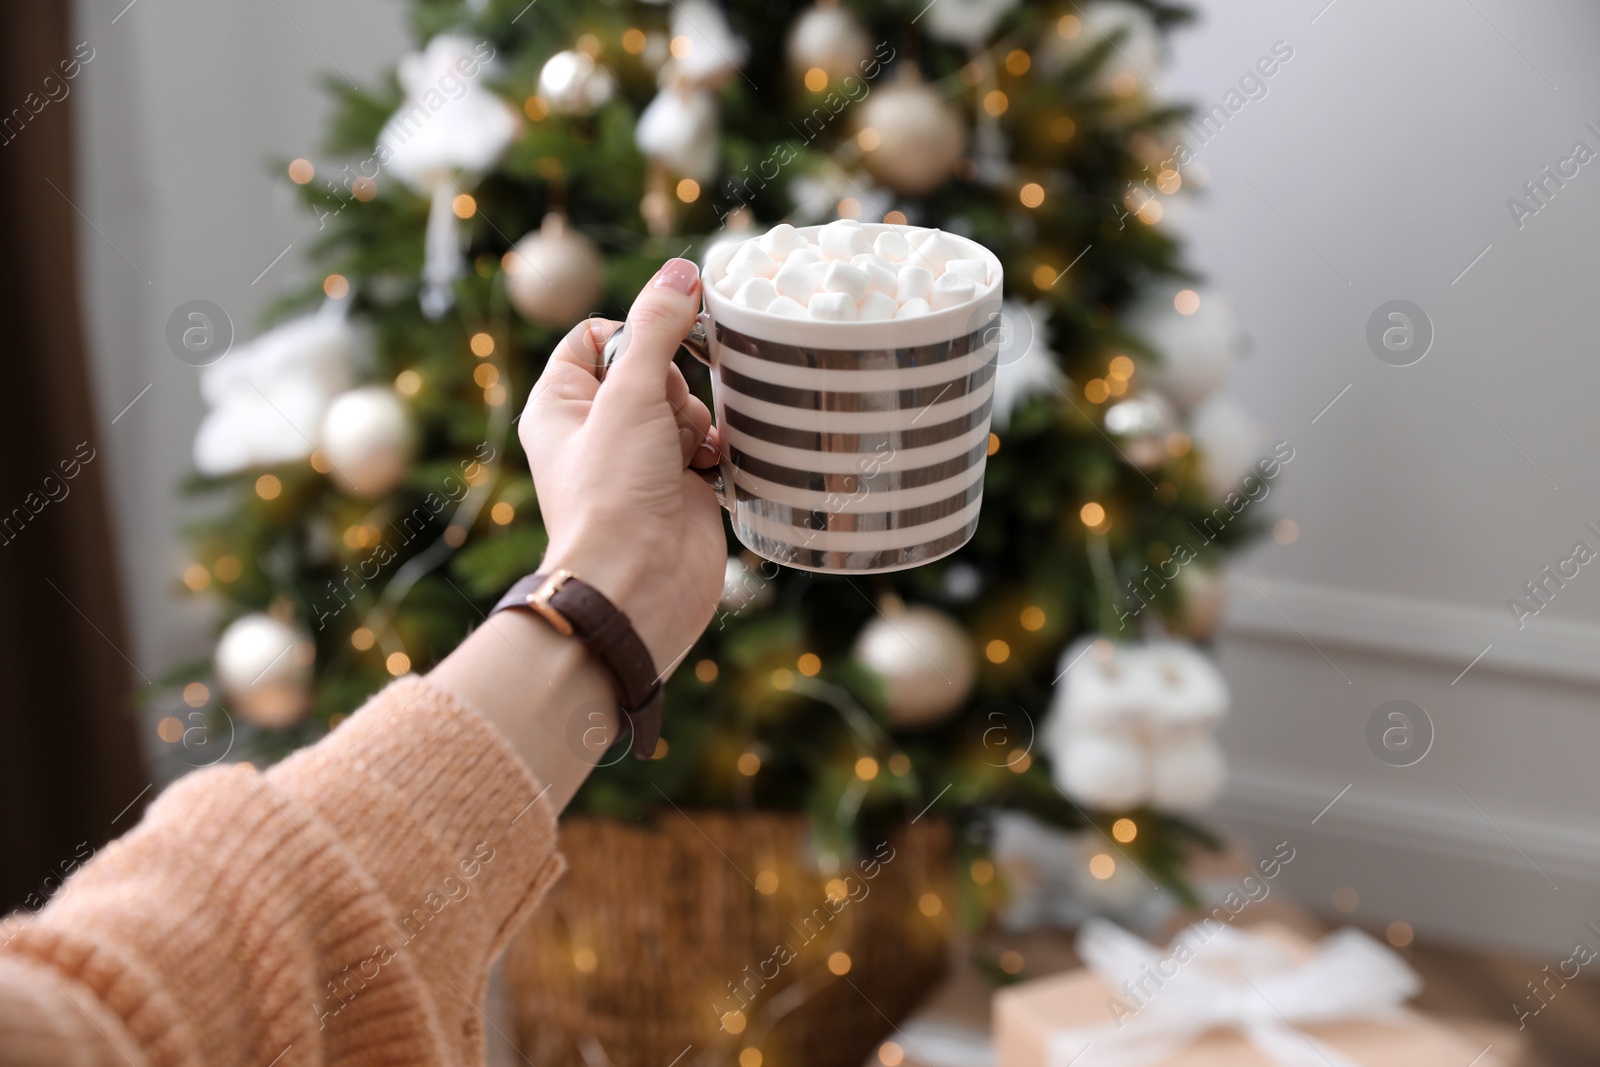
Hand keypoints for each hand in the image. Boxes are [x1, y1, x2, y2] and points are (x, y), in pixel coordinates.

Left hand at [520, 258, 726, 672]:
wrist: (641, 584)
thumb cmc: (613, 495)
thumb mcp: (630, 394)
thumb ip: (658, 326)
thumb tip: (682, 271)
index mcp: (561, 404)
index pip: (596, 336)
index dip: (633, 332)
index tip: (655, 348)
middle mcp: (597, 430)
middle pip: (652, 367)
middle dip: (672, 385)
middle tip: (662, 420)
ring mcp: (641, 460)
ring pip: (685, 404)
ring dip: (696, 420)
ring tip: (685, 454)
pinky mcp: (681, 487)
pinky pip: (710, 442)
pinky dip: (717, 448)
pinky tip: (712, 466)